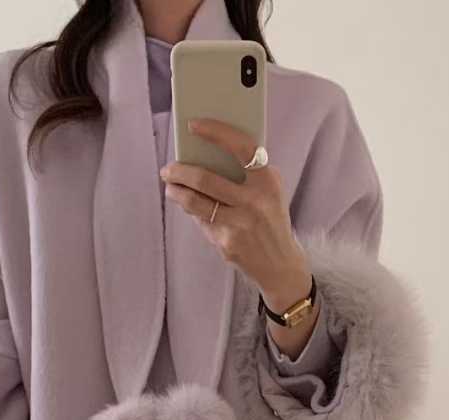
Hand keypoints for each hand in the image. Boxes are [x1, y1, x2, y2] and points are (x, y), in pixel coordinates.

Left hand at [160, 118, 313, 318]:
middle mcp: (254, 202)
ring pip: (195, 202)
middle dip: (179, 171)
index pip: (241, 147)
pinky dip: (193, 212)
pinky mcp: (227, 243)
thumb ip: (247, 171)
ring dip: (176, 192)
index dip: (216, 132)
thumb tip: (206, 154)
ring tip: (170, 185)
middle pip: (206, 178)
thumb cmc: (270, 219)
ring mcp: (239, 224)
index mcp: (268, 182)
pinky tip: (188, 206)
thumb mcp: (270, 191)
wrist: (280, 265)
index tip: (193, 125)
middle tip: (168, 168)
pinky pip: (202, 221)